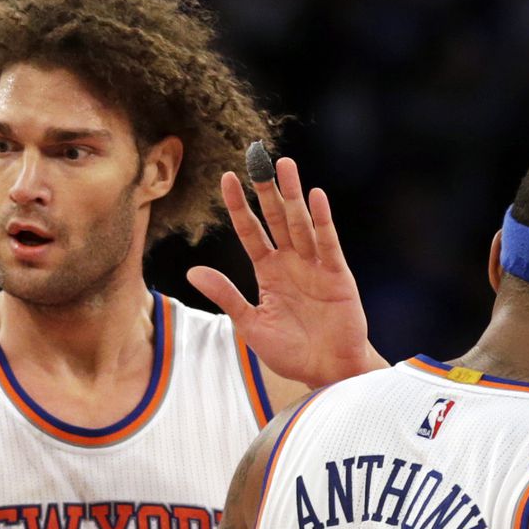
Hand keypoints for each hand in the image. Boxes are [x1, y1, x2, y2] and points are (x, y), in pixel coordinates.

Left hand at [189, 159, 374, 388]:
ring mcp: (315, 266)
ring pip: (301, 223)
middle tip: (257, 157)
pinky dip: (322, 221)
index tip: (227, 178)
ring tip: (284, 165)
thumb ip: (226, 295)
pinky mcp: (337, 275)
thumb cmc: (289, 352)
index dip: (239, 207)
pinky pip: (328, 243)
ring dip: (293, 195)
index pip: (250, 232)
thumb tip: (191, 272)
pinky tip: (315, 197)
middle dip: (266, 190)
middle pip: (276, 219)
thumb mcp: (250, 324)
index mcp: (269, 273)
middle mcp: (291, 263)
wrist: (325, 372)